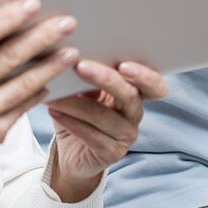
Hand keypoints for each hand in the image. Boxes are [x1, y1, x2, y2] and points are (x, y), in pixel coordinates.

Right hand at [0, 0, 79, 186]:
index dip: (8, 17)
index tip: (33, 3)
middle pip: (8, 56)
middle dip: (41, 36)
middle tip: (67, 22)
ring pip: (23, 83)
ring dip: (51, 65)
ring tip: (72, 51)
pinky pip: (24, 106)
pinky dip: (40, 91)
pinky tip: (54, 80)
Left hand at [46, 60, 167, 201]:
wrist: (71, 152)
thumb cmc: (78, 113)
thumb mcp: (82, 91)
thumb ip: (86, 75)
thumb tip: (71, 54)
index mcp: (134, 93)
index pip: (154, 85)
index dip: (145, 75)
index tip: (124, 65)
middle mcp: (135, 113)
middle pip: (129, 95)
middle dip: (106, 79)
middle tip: (81, 66)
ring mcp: (126, 135)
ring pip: (102, 115)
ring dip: (74, 103)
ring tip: (53, 94)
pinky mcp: (112, 153)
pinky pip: (91, 135)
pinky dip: (70, 121)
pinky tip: (53, 111)